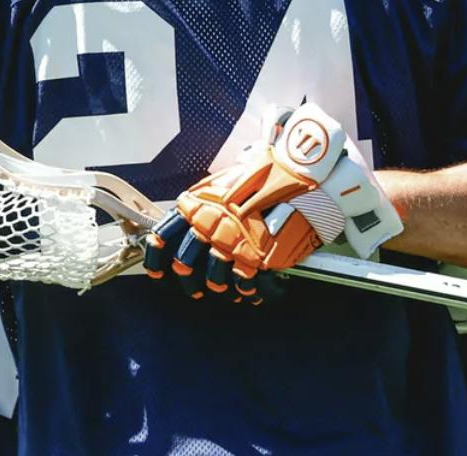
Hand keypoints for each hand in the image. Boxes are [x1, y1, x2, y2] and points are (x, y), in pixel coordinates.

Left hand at [142, 103, 400, 302]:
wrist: (310, 177)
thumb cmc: (273, 174)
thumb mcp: (234, 179)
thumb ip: (211, 199)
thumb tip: (192, 215)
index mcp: (202, 201)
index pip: (165, 232)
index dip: (157, 256)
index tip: (157, 271)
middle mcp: (213, 222)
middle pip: (187, 263)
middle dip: (189, 281)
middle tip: (195, 287)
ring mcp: (236, 242)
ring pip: (214, 278)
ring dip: (219, 287)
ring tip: (227, 289)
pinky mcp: (260, 258)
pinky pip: (244, 286)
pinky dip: (247, 293)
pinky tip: (253, 292)